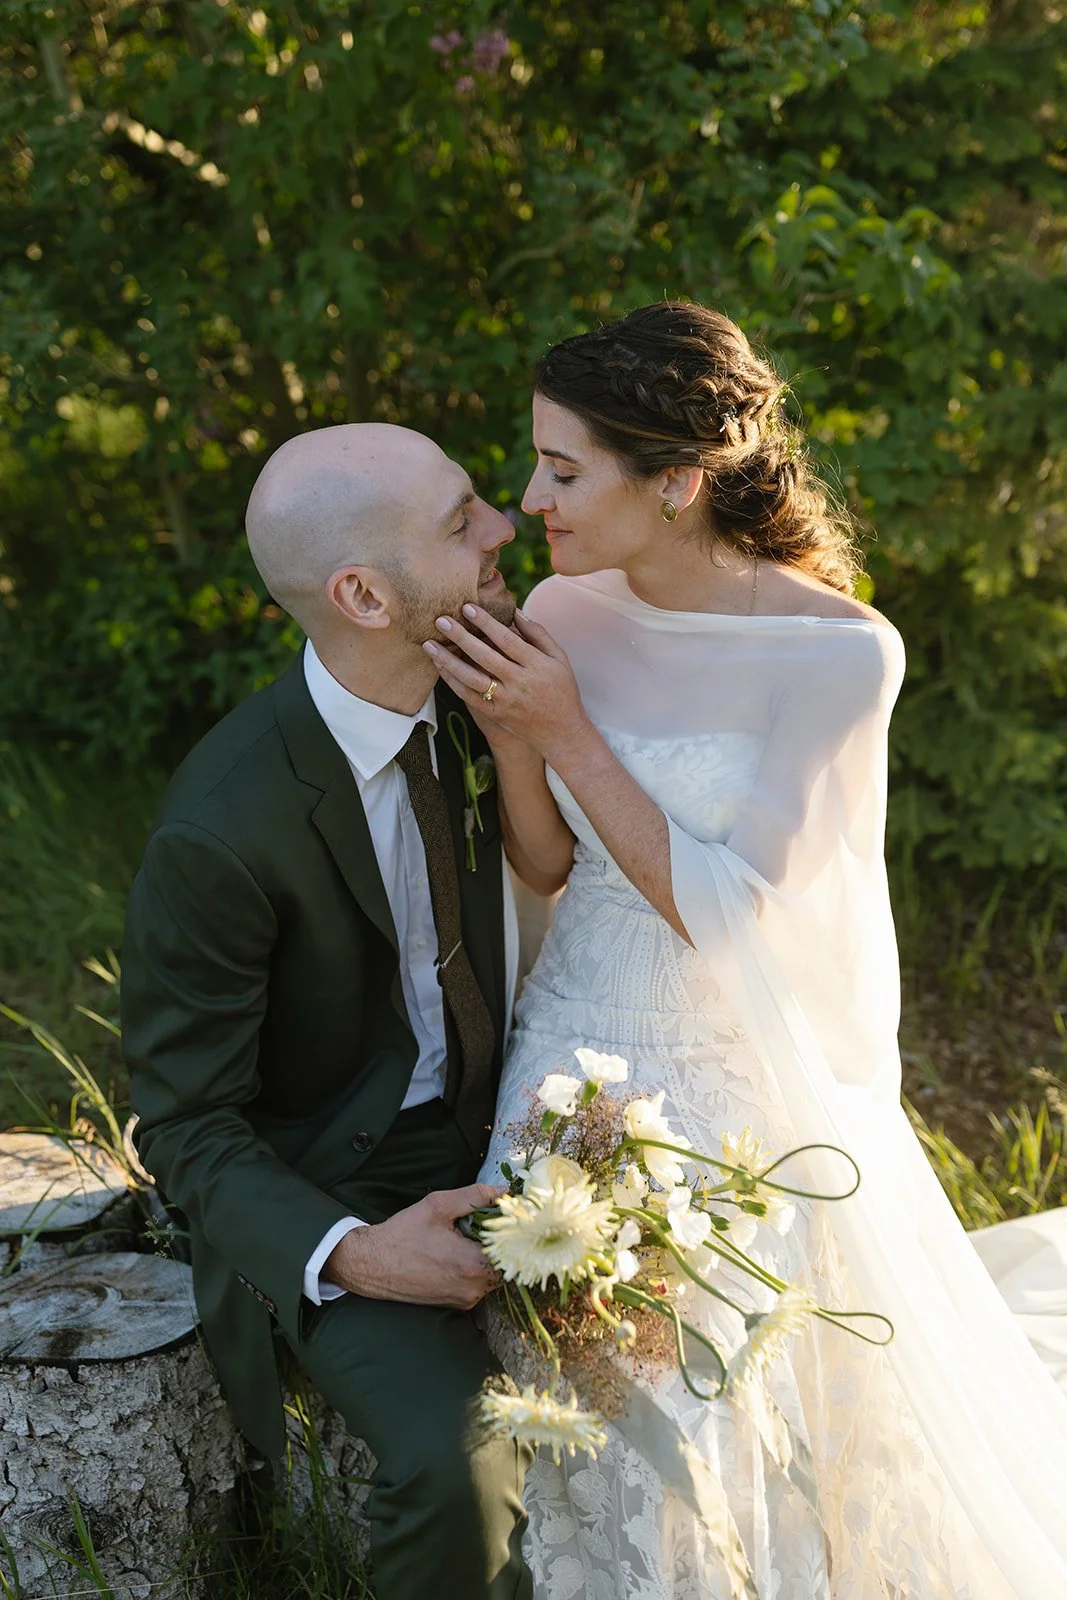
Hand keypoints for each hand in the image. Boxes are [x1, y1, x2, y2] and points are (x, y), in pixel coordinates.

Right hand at [323, 1182, 504, 1308]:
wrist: (372, 1264)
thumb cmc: (403, 1234)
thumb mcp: (439, 1206)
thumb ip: (476, 1196)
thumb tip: (505, 1190)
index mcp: (474, 1264)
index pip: (512, 1246)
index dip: (509, 1229)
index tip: (502, 1216)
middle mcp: (474, 1289)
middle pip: (504, 1262)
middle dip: (496, 1243)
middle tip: (477, 1226)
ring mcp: (466, 1300)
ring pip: (491, 1274)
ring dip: (484, 1257)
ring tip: (461, 1240)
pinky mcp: (456, 1305)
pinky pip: (476, 1285)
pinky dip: (472, 1270)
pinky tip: (453, 1256)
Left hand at [425, 606, 589, 764]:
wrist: (561, 732)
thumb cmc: (561, 690)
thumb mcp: (559, 659)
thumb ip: (538, 634)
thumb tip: (515, 611)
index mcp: (536, 665)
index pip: (507, 640)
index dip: (486, 623)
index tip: (467, 607)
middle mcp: (519, 683)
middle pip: (484, 656)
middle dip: (460, 637)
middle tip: (441, 620)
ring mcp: (506, 701)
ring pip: (471, 678)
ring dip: (448, 661)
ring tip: (430, 644)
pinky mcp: (496, 715)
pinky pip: (469, 697)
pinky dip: (452, 681)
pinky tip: (440, 666)